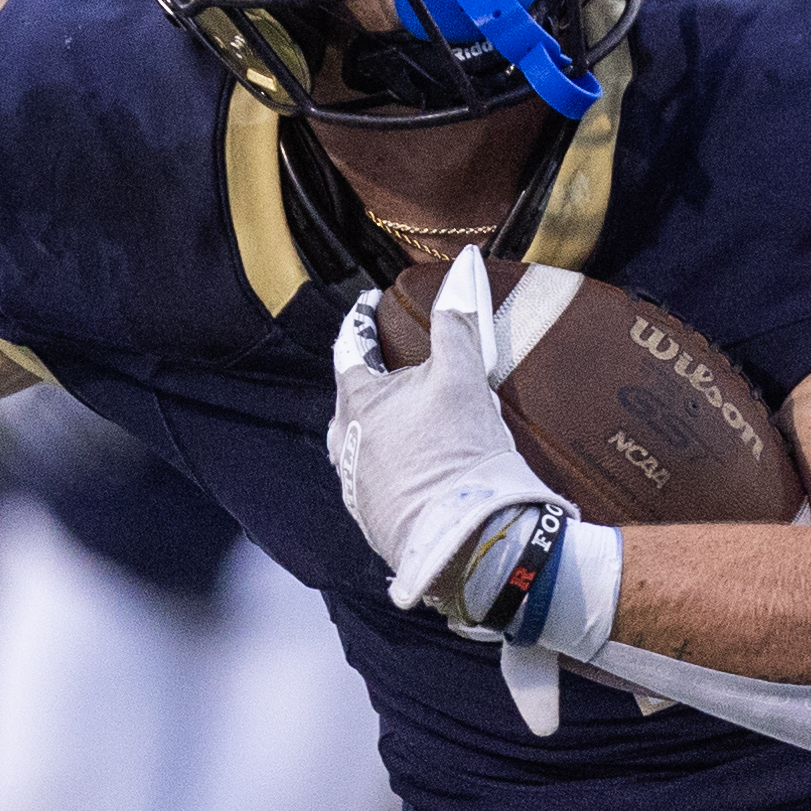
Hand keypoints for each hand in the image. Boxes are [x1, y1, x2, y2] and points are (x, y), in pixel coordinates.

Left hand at [326, 246, 553, 621]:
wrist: (468, 542)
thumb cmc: (459, 453)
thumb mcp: (463, 378)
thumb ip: (458, 323)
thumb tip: (464, 268)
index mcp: (355, 404)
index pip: (350, 349)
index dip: (363, 323)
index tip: (370, 307)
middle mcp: (343, 446)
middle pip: (352, 402)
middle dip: (372, 384)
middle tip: (396, 371)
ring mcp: (355, 488)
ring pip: (361, 446)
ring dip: (382, 431)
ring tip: (411, 426)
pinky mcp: (374, 524)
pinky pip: (379, 484)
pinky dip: (395, 470)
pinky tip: (421, 473)